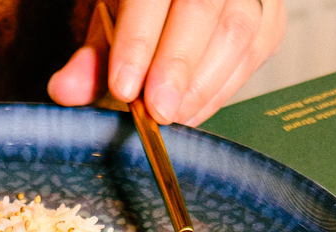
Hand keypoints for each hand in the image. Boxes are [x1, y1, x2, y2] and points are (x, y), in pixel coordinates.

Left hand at [48, 0, 284, 126]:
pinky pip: (255, 53)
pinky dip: (224, 88)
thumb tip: (65, 92)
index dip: (139, 41)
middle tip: (158, 110)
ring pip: (239, 32)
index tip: (124, 87)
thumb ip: (92, 58)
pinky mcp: (270, 18)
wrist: (180, 2)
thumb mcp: (111, 21)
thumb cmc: (144, 10)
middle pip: (203, 10)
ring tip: (173, 115)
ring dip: (204, 84)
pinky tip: (195, 109)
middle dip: (179, 65)